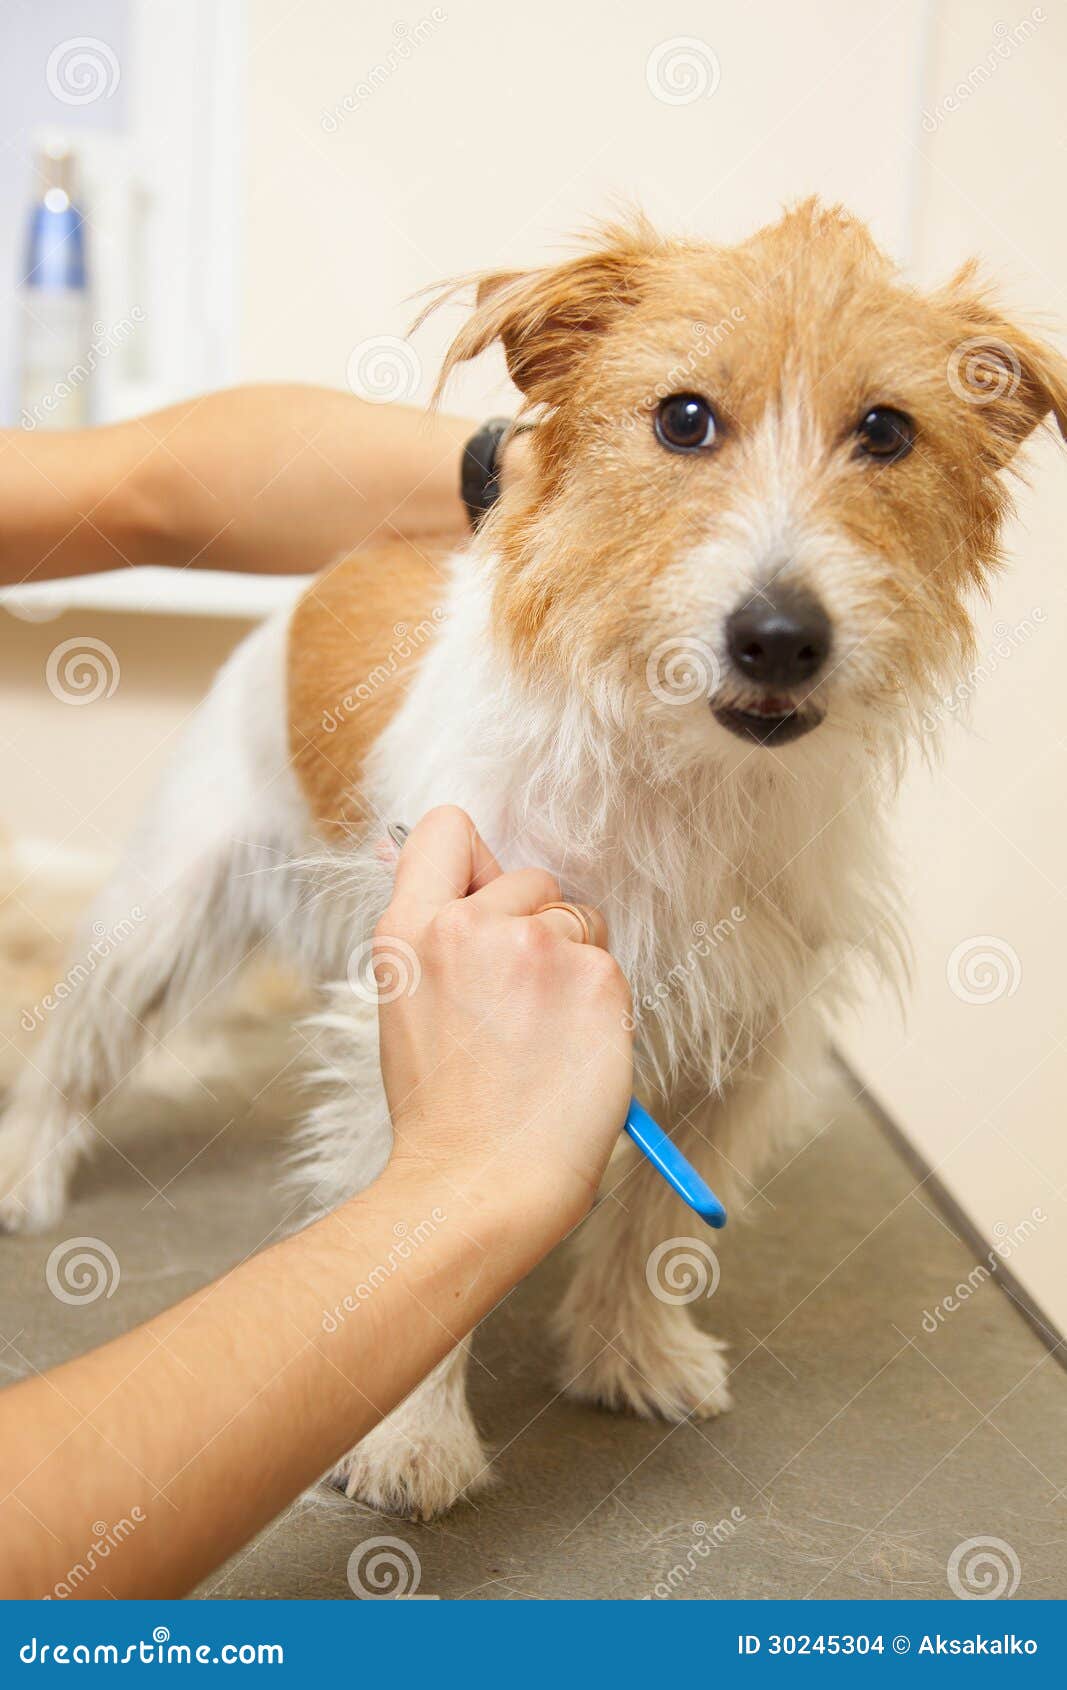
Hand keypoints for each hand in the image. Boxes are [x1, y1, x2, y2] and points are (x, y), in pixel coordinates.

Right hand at [374, 807, 632, 1247]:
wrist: (478, 1184)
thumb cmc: (443, 1108)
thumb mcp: (407, 1003)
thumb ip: (437, 935)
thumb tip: (474, 879)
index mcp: (408, 929)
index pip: (445, 828)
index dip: (473, 860)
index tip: (482, 899)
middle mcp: (470, 924)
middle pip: (530, 876)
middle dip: (535, 924)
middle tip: (514, 1005)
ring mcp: (535, 946)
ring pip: (578, 917)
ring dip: (572, 962)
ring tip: (539, 1035)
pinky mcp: (595, 975)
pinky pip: (608, 962)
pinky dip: (599, 1002)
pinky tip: (570, 1050)